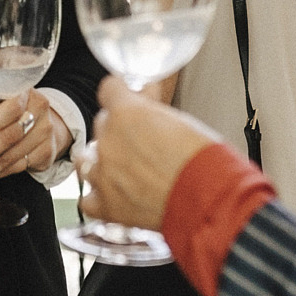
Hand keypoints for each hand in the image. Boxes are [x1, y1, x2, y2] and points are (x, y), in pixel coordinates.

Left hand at [0, 91, 69, 185]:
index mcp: (28, 94)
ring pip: (14, 154)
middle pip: (12, 135)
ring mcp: (46, 133)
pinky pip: (20, 166)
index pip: (13, 108)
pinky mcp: (47, 153)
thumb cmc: (12, 113)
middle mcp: (41, 112)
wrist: (40, 125)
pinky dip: (0, 173)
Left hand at [78, 76, 218, 230]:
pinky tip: (116, 194)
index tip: (128, 100)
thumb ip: (152, 107)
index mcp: (126, 113)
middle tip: (142, 142)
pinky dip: (99, 195)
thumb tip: (144, 93)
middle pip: (102, 125)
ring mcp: (103, 174)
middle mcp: (109, 142)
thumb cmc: (202, 161)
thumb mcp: (179, 120)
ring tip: (126, 169)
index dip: (122, 94)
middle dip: (119, 130)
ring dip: (103, 160)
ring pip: (87, 159)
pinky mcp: (105, 206)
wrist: (208, 200)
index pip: (109, 89)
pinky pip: (88, 197)